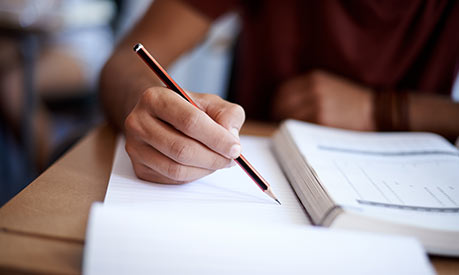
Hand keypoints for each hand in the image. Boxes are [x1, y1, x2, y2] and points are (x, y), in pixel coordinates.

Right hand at [124, 87, 244, 183]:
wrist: (159, 116)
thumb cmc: (187, 109)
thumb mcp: (211, 103)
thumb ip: (227, 114)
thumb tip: (231, 138)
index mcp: (155, 98)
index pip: (189, 121)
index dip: (216, 138)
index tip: (235, 148)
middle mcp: (138, 122)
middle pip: (182, 148)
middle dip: (213, 157)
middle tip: (231, 159)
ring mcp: (135, 147)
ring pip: (176, 168)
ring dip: (205, 169)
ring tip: (219, 161)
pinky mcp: (139, 167)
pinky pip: (172, 179)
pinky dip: (194, 175)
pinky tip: (202, 165)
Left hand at [272, 70, 374, 130]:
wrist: (376, 111)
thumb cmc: (352, 102)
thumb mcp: (330, 86)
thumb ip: (308, 91)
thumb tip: (283, 106)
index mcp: (314, 78)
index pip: (283, 91)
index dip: (277, 104)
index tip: (277, 113)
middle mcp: (314, 89)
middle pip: (282, 104)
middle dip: (278, 116)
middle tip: (280, 127)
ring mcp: (317, 105)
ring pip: (289, 117)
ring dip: (286, 126)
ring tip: (290, 134)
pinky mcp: (322, 120)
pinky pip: (300, 128)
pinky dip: (297, 133)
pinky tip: (301, 137)